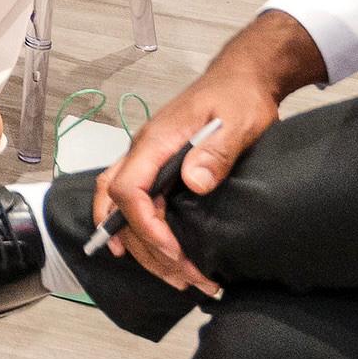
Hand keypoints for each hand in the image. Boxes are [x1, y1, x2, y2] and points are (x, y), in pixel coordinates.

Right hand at [90, 56, 284, 296]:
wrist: (241, 79)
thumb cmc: (238, 98)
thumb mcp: (237, 122)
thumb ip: (216, 151)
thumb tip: (195, 183)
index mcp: (155, 142)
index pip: (129, 189)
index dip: (146, 226)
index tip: (176, 253)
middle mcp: (143, 152)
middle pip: (116, 204)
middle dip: (144, 247)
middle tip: (183, 278)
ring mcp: (149, 160)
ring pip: (122, 207)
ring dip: (144, 246)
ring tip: (179, 278)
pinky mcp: (160, 168)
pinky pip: (137, 203)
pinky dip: (143, 233)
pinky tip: (158, 254)